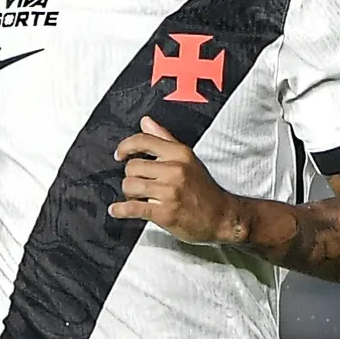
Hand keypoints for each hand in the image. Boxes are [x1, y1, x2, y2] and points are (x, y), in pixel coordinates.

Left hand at [110, 118, 240, 242]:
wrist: (222, 217)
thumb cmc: (205, 189)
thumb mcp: (188, 159)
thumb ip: (164, 139)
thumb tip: (145, 121)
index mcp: (179, 154)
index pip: (144, 141)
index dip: (125, 146)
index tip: (119, 154)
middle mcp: (174, 170)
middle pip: (132, 167)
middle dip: (131, 177)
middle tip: (139, 184)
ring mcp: (169, 192)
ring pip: (130, 186)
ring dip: (129, 193)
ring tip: (138, 197)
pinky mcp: (165, 213)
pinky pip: (133, 208)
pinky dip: (121, 210)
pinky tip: (117, 210)